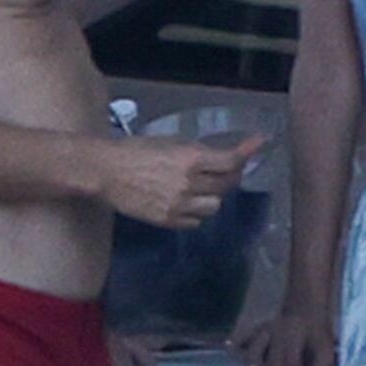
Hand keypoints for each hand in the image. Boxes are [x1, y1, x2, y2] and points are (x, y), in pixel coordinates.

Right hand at [95, 134, 264, 228]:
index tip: (259, 143)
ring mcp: (178, 205)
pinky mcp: (167, 221)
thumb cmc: (136, 150)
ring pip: (214, 207)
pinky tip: (188, 203)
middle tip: (226, 170)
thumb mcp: (170, 143)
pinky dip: (196, 213)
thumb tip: (218, 158)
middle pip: (225, 185)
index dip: (247, 153)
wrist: (106, 171)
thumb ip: (196, 152)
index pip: (230, 161)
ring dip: (213, 197)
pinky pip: (195, 222)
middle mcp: (189, 183)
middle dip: (230, 176)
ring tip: (203, 189)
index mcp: (190, 158)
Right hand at [236, 305, 335, 365]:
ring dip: (254, 361)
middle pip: (275, 364)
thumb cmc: (317, 334)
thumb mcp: (326, 353)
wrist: (308, 305)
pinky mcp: (257, 327)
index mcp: (297, 339)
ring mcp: (266, 329)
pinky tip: (230, 346)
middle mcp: (280, 333)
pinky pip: (243, 334)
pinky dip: (236, 340)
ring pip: (257, 346)